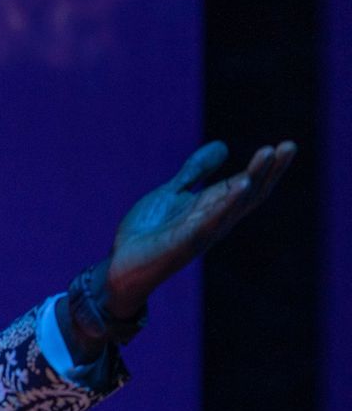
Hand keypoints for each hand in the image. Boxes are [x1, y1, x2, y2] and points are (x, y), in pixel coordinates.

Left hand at [105, 139, 296, 316]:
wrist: (120, 265)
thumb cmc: (148, 233)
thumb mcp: (172, 193)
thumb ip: (195, 172)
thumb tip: (223, 146)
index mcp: (213, 207)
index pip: (247, 183)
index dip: (266, 166)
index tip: (285, 145)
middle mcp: (215, 219)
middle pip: (251, 192)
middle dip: (270, 170)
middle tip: (290, 145)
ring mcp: (203, 231)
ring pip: (237, 203)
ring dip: (254, 178)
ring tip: (269, 153)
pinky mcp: (187, 241)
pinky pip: (212, 220)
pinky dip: (228, 203)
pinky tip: (242, 184)